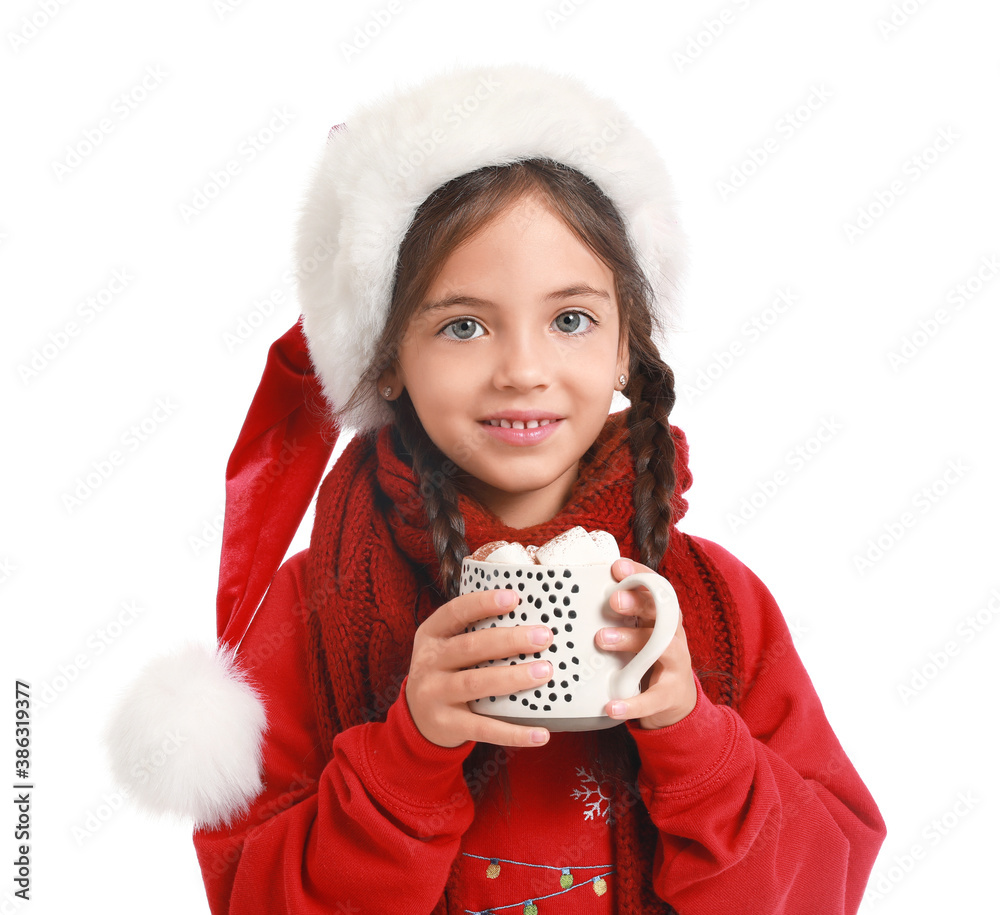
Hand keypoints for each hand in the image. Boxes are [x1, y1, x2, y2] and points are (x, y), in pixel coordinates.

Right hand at [405, 587, 554, 747]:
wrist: (417, 719)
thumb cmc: (445, 673)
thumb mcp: (446, 647)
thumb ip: (474, 632)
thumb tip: (529, 619)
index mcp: (431, 635)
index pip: (454, 612)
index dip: (483, 603)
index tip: (514, 597)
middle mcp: (429, 662)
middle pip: (471, 647)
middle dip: (510, 640)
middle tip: (542, 637)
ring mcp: (434, 694)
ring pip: (476, 683)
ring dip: (514, 677)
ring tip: (545, 671)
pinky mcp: (446, 724)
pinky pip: (483, 728)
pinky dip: (514, 732)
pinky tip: (540, 734)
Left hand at [597, 558, 696, 729]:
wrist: (677, 705)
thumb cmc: (649, 662)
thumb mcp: (639, 635)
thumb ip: (621, 618)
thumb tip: (580, 593)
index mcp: (663, 620)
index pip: (657, 590)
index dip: (641, 575)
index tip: (617, 566)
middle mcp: (673, 638)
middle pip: (661, 614)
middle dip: (638, 604)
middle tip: (612, 601)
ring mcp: (675, 666)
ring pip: (661, 648)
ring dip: (631, 640)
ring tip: (602, 639)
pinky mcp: (669, 696)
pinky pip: (651, 699)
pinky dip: (631, 704)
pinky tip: (611, 706)